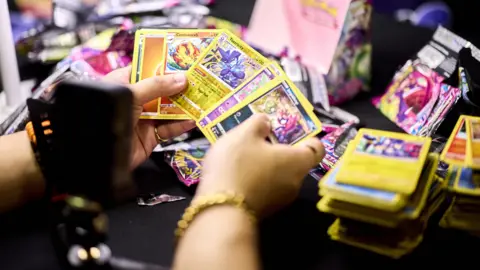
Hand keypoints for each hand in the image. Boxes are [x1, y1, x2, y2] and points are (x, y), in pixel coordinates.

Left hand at [103, 67, 195, 168]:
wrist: (98, 154)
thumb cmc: (109, 114)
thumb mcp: (132, 94)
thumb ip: (157, 86)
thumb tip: (182, 79)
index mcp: (123, 83)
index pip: (146, 69)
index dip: (164, 65)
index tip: (184, 61)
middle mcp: (134, 100)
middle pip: (161, 90)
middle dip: (179, 86)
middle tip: (200, 80)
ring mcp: (143, 119)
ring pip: (168, 109)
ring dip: (184, 106)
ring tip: (202, 99)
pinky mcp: (150, 137)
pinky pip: (169, 129)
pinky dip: (181, 125)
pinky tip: (193, 119)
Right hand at [197, 114, 324, 216]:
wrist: (220, 209)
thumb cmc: (237, 165)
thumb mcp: (244, 134)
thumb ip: (258, 122)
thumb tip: (266, 122)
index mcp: (298, 161)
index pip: (317, 148)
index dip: (305, 138)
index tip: (287, 132)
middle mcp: (296, 183)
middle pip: (295, 162)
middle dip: (279, 151)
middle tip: (257, 141)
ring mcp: (282, 201)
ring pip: (280, 177)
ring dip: (266, 167)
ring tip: (242, 159)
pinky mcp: (266, 211)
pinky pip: (266, 190)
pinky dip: (257, 182)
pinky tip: (237, 177)